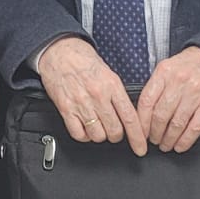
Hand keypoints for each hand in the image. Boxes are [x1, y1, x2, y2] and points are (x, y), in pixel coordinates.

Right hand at [37, 37, 145, 154]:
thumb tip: (127, 114)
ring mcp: (81, 103)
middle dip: (116, 135)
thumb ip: (117, 94)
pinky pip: (78, 134)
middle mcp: (98, 95)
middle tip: (113, 129)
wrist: (59, 51)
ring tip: (97, 125)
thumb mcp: (108, 72)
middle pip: (115, 131)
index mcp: (112, 85)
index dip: (137, 137)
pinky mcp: (66, 109)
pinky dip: (83, 135)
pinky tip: (84, 127)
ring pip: (98, 135)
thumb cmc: (82, 59)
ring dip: (100, 135)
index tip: (140, 147)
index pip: (130, 118)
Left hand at [137, 45, 199, 151]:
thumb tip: (142, 112)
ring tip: (165, 145)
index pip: (147, 101)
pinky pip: (195, 126)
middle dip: (154, 133)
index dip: (142, 122)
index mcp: (164, 72)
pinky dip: (186, 140)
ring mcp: (195, 92)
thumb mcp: (168, 67)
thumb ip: (156, 86)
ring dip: (169, 139)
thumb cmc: (190, 64)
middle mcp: (179, 82)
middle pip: (161, 115)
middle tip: (153, 141)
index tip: (140, 132)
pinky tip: (180, 145)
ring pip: (177, 123)